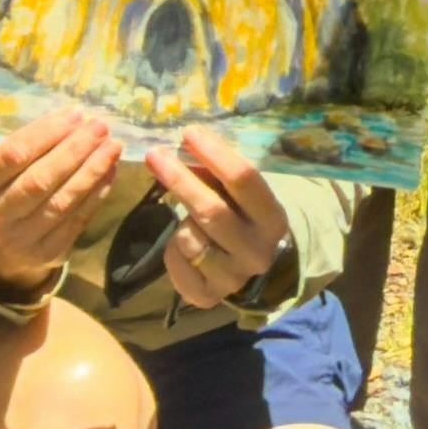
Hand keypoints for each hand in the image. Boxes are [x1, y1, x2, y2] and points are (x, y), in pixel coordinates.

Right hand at [0, 98, 143, 299]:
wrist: (3, 254)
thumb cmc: (5, 197)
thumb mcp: (1, 174)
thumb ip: (30, 148)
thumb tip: (75, 120)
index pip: (10, 156)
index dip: (44, 133)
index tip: (75, 115)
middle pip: (38, 181)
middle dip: (73, 150)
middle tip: (99, 127)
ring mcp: (23, 239)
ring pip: (62, 201)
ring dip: (91, 171)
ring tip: (112, 147)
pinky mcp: (49, 252)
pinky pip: (78, 219)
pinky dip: (97, 193)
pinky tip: (110, 171)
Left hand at [143, 133, 291, 303]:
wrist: (250, 264)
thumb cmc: (242, 216)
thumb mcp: (240, 194)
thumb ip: (217, 171)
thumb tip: (185, 142)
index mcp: (273, 219)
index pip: (245, 180)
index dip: (215, 154)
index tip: (189, 133)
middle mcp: (257, 252)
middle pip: (211, 210)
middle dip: (180, 179)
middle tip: (154, 154)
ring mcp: (233, 278)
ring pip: (189, 237)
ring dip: (180, 220)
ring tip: (189, 217)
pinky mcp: (207, 295)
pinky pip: (177, 260)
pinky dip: (174, 246)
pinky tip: (185, 243)